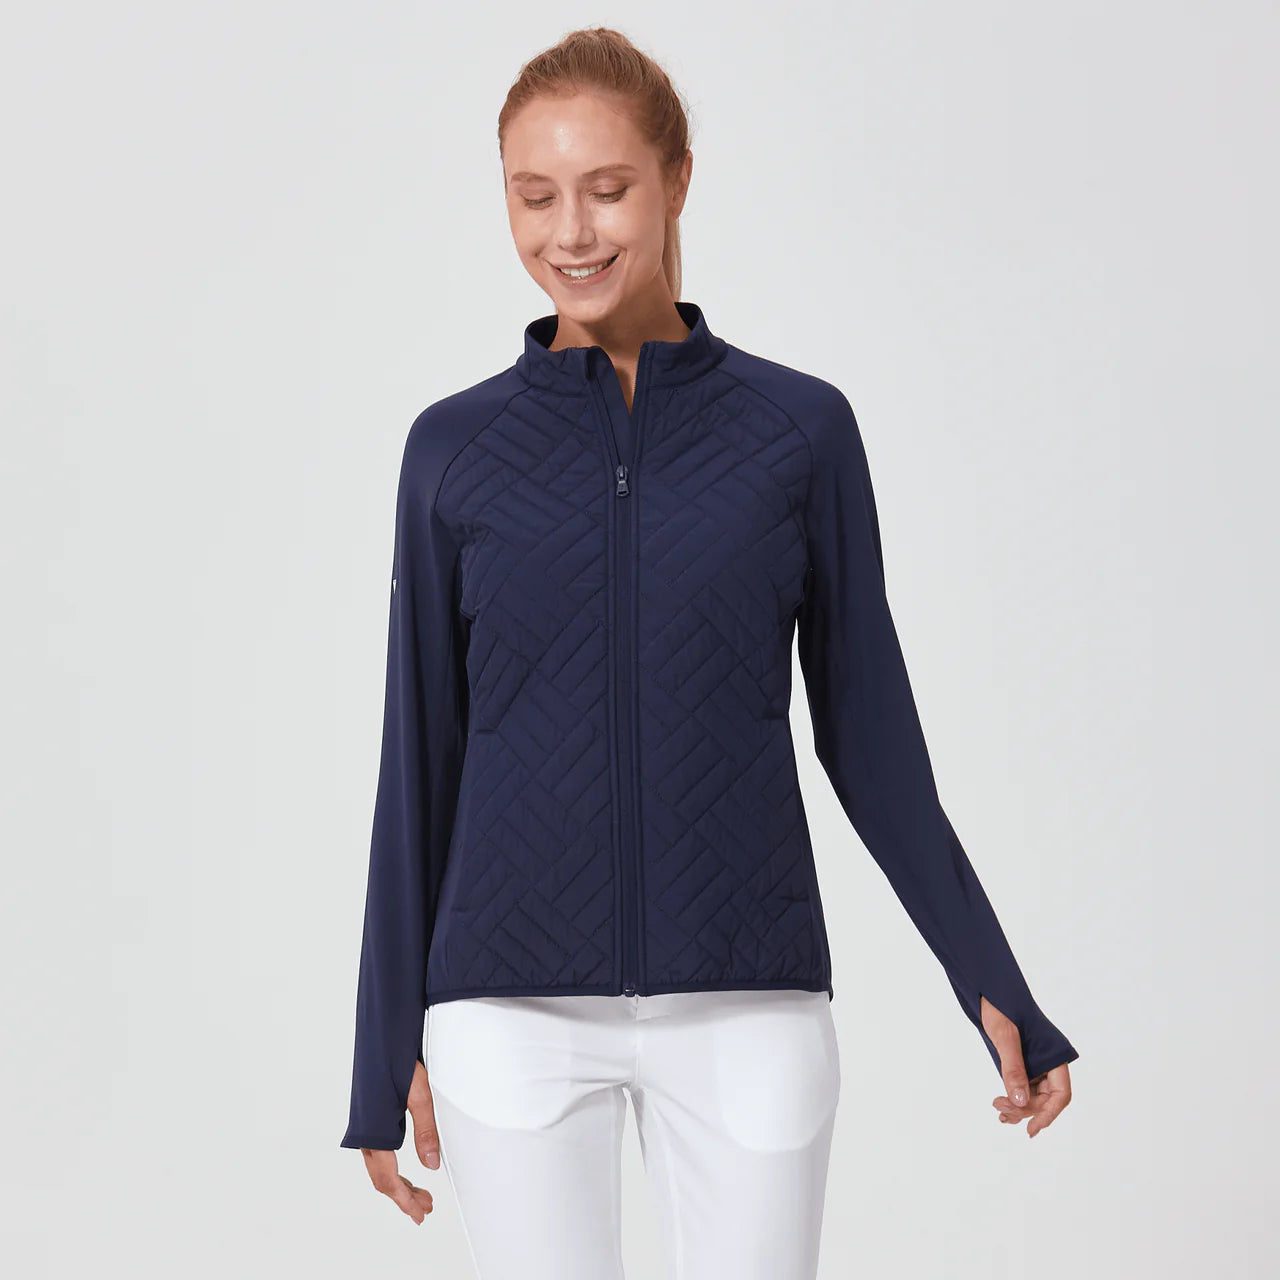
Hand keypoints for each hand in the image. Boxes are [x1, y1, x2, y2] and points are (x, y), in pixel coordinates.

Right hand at [357, 1059, 442, 1222]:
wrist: (382, 1031)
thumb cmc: (398, 1057)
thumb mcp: (420, 1091)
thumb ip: (426, 1128)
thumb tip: (432, 1164)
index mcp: (375, 1131)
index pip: (387, 1178)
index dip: (404, 1200)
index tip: (420, 1215)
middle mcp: (366, 1131)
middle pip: (381, 1177)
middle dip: (403, 1196)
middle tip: (426, 1208)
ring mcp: (367, 1123)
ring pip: (379, 1165)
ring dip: (399, 1182)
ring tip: (422, 1193)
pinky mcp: (371, 1114)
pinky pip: (379, 1151)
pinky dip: (393, 1166)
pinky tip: (407, 1165)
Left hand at [980, 995, 1072, 1137]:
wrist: (987, 988)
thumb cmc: (1000, 1006)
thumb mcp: (1005, 1038)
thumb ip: (1014, 1070)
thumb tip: (1021, 1103)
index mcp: (1055, 1055)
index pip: (1061, 1094)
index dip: (1048, 1114)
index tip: (1032, 1128)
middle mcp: (1048, 1061)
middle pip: (1046, 1098)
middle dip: (1026, 1110)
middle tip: (1002, 1111)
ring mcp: (1035, 1062)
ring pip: (1033, 1095)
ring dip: (1019, 1107)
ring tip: (999, 1111)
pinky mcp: (1022, 1061)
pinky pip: (1023, 1086)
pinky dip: (1013, 1098)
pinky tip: (1002, 1106)